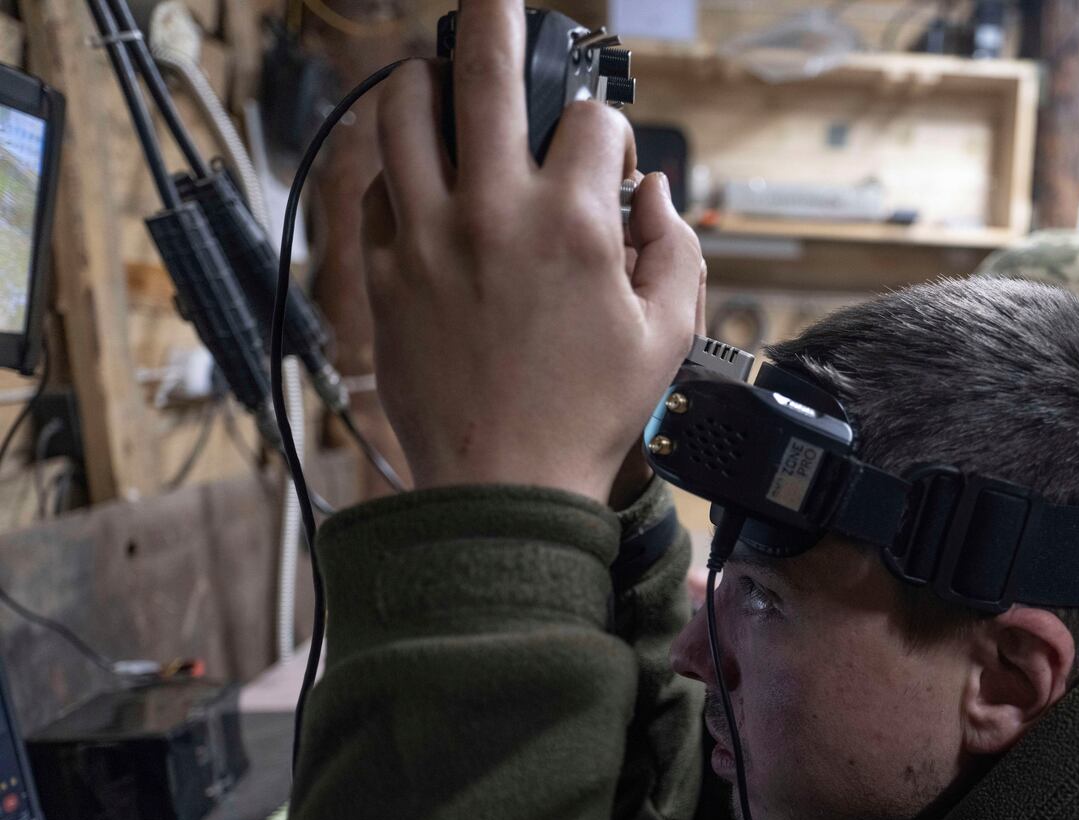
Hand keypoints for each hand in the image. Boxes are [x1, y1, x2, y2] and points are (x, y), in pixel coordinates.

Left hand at [361, 0, 701, 502]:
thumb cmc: (589, 417)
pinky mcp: (384, 270)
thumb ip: (675, 248)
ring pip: (404, 109)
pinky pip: (375, 185)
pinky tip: (416, 173)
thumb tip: (653, 192)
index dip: (611, 130)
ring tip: (435, 72)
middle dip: (495, 16)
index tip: (608, 157)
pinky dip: (394, 166)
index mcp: (575, 225)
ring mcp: (428, 236)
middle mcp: (495, 212)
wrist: (502, 485)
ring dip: (423, 77)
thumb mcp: (668, 337)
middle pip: (487, 70)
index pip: (594, 123)